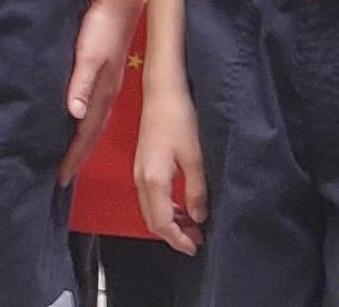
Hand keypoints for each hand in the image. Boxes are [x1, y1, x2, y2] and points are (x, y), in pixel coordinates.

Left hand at [62, 0, 138, 181]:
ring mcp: (109, 86)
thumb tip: (75, 115)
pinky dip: (87, 123)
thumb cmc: (102, 27)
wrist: (121, 3)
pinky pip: (96, 109)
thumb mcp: (87, 54)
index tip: (61, 177)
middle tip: (63, 177)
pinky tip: (81, 122)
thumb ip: (80, 83)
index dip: (73, 156)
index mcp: (102, 95)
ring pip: (95, 124)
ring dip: (82, 142)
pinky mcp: (108, 76)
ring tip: (71, 157)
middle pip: (91, 134)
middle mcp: (107, 95)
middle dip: (77, 157)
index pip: (85, 134)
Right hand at [136, 71, 205, 253]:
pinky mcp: (143, 163)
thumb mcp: (195, 157)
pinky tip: (182, 205)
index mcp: (153, 179)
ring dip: (170, 221)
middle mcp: (141, 178)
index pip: (162, 222)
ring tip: (193, 225)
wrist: (163, 89)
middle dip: (174, 234)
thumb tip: (198, 216)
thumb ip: (196, 190)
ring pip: (151, 209)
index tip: (196, 247)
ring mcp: (140, 170)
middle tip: (197, 240)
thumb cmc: (178, 116)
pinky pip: (151, 196)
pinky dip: (165, 207)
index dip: (178, 240)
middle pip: (153, 220)